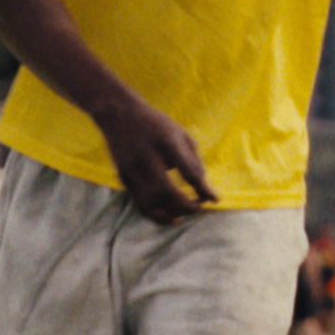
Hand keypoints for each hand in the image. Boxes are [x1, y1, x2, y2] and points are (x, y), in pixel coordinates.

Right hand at [96, 99, 217, 223]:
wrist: (120, 116)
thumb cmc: (156, 125)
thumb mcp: (180, 134)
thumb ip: (193, 159)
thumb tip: (203, 188)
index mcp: (165, 141)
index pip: (187, 170)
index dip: (202, 188)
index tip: (214, 199)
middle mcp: (146, 157)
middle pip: (166, 191)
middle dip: (186, 205)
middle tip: (198, 206)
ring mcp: (132, 169)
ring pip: (152, 202)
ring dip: (172, 213)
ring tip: (186, 213)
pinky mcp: (124, 179)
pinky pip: (141, 204)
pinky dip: (157, 216)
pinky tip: (172, 219)